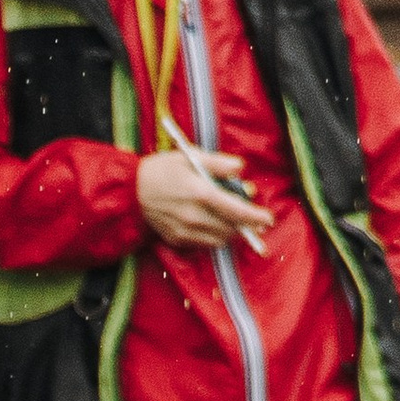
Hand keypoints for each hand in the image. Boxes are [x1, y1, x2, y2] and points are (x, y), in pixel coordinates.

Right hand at [138, 146, 263, 250]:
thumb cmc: (161, 170)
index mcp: (200, 192)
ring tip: (234, 220)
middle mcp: (194, 215)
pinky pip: (206, 244)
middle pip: (232, 228)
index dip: (256, 216)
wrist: (130, 192)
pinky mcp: (178, 240)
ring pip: (221, 239)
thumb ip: (218, 162)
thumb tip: (241, 168)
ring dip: (232, 231)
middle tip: (255, 218)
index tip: (268, 218)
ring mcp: (186, 231)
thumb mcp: (190, 157)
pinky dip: (216, 236)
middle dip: (247, 225)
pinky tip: (214, 225)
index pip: (236, 210)